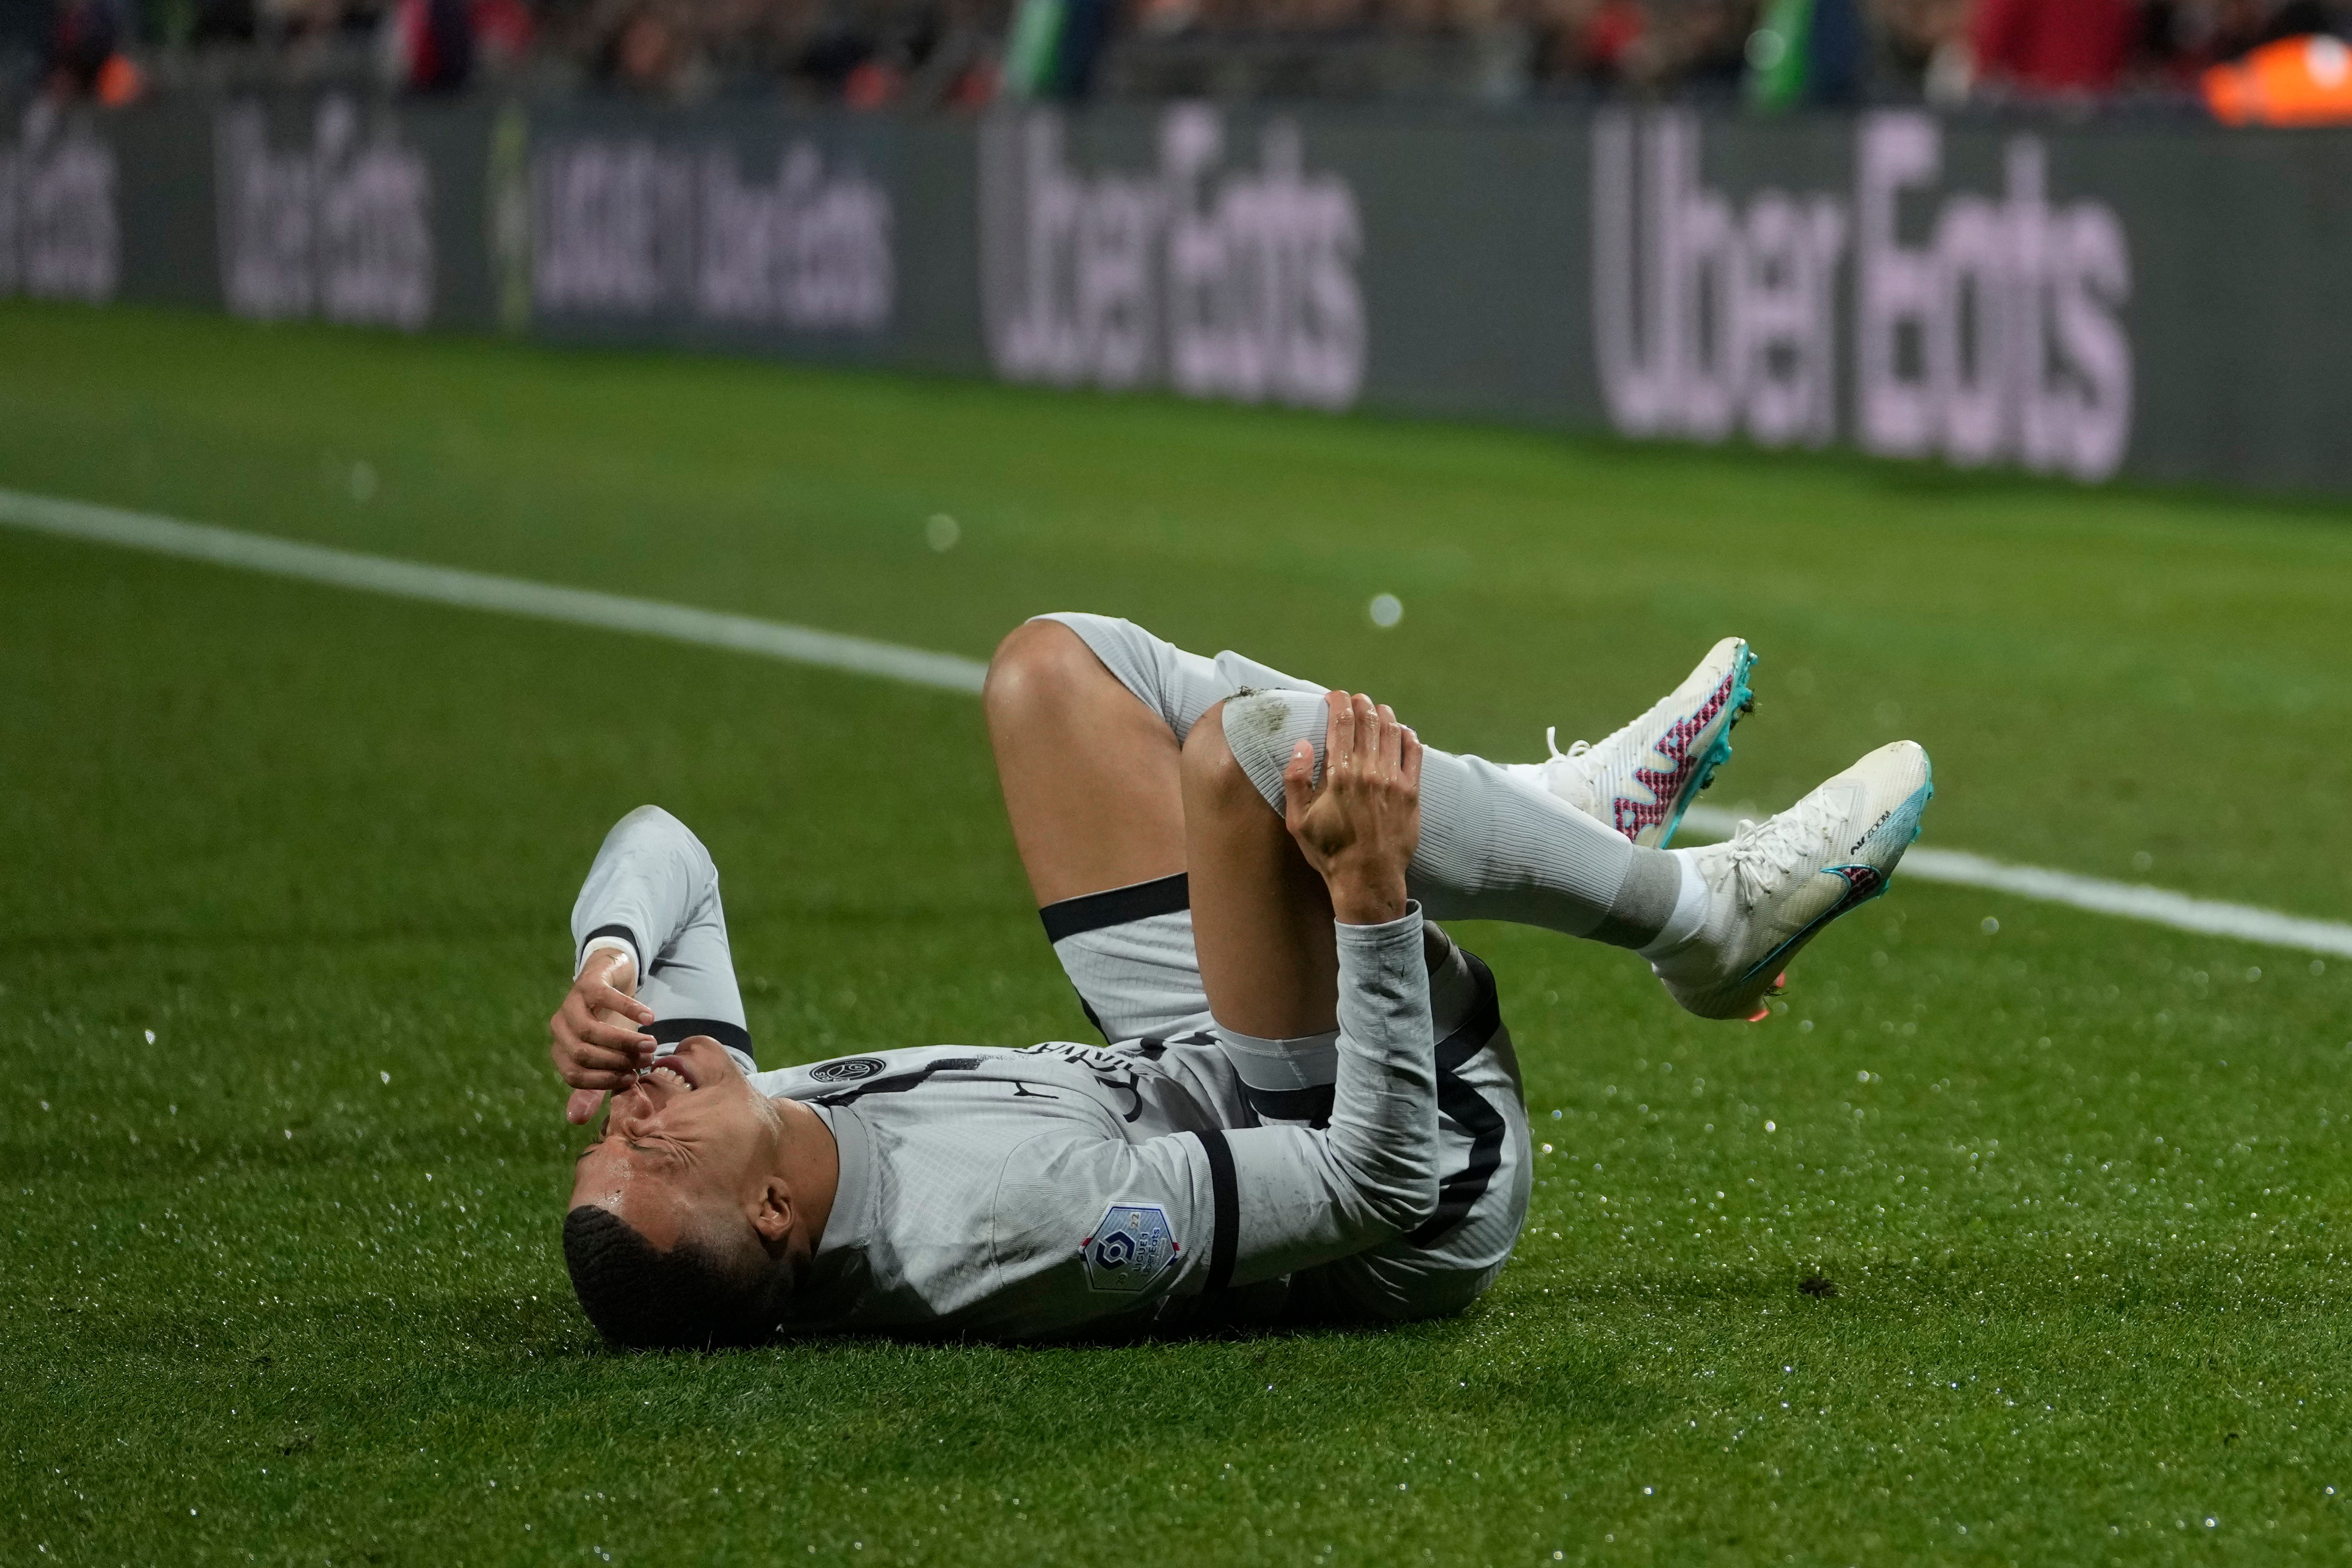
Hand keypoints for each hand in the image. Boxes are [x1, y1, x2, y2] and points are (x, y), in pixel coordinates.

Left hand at [548, 947, 656, 1124]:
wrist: (610, 978)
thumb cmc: (609, 1023)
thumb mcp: (603, 1057)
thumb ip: (592, 1088)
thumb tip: (575, 1120)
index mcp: (561, 1050)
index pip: (575, 1076)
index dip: (604, 1081)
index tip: (632, 1080)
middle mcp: (559, 1028)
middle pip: (582, 1053)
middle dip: (616, 1061)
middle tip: (646, 1060)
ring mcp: (570, 1003)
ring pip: (590, 1030)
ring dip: (623, 1041)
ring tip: (651, 1045)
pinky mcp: (588, 982)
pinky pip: (606, 998)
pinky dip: (630, 1010)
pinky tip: (650, 1018)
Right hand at [1281, 690, 1422, 925]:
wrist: (1368, 878)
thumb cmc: (1329, 852)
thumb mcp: (1298, 821)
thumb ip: (1296, 781)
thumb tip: (1302, 745)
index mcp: (1339, 775)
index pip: (1341, 724)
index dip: (1338, 703)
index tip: (1334, 696)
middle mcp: (1368, 771)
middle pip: (1368, 722)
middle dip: (1361, 704)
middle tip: (1356, 699)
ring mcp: (1393, 780)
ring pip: (1392, 732)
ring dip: (1384, 715)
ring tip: (1377, 709)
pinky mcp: (1411, 792)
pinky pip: (1414, 753)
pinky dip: (1408, 736)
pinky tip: (1402, 731)